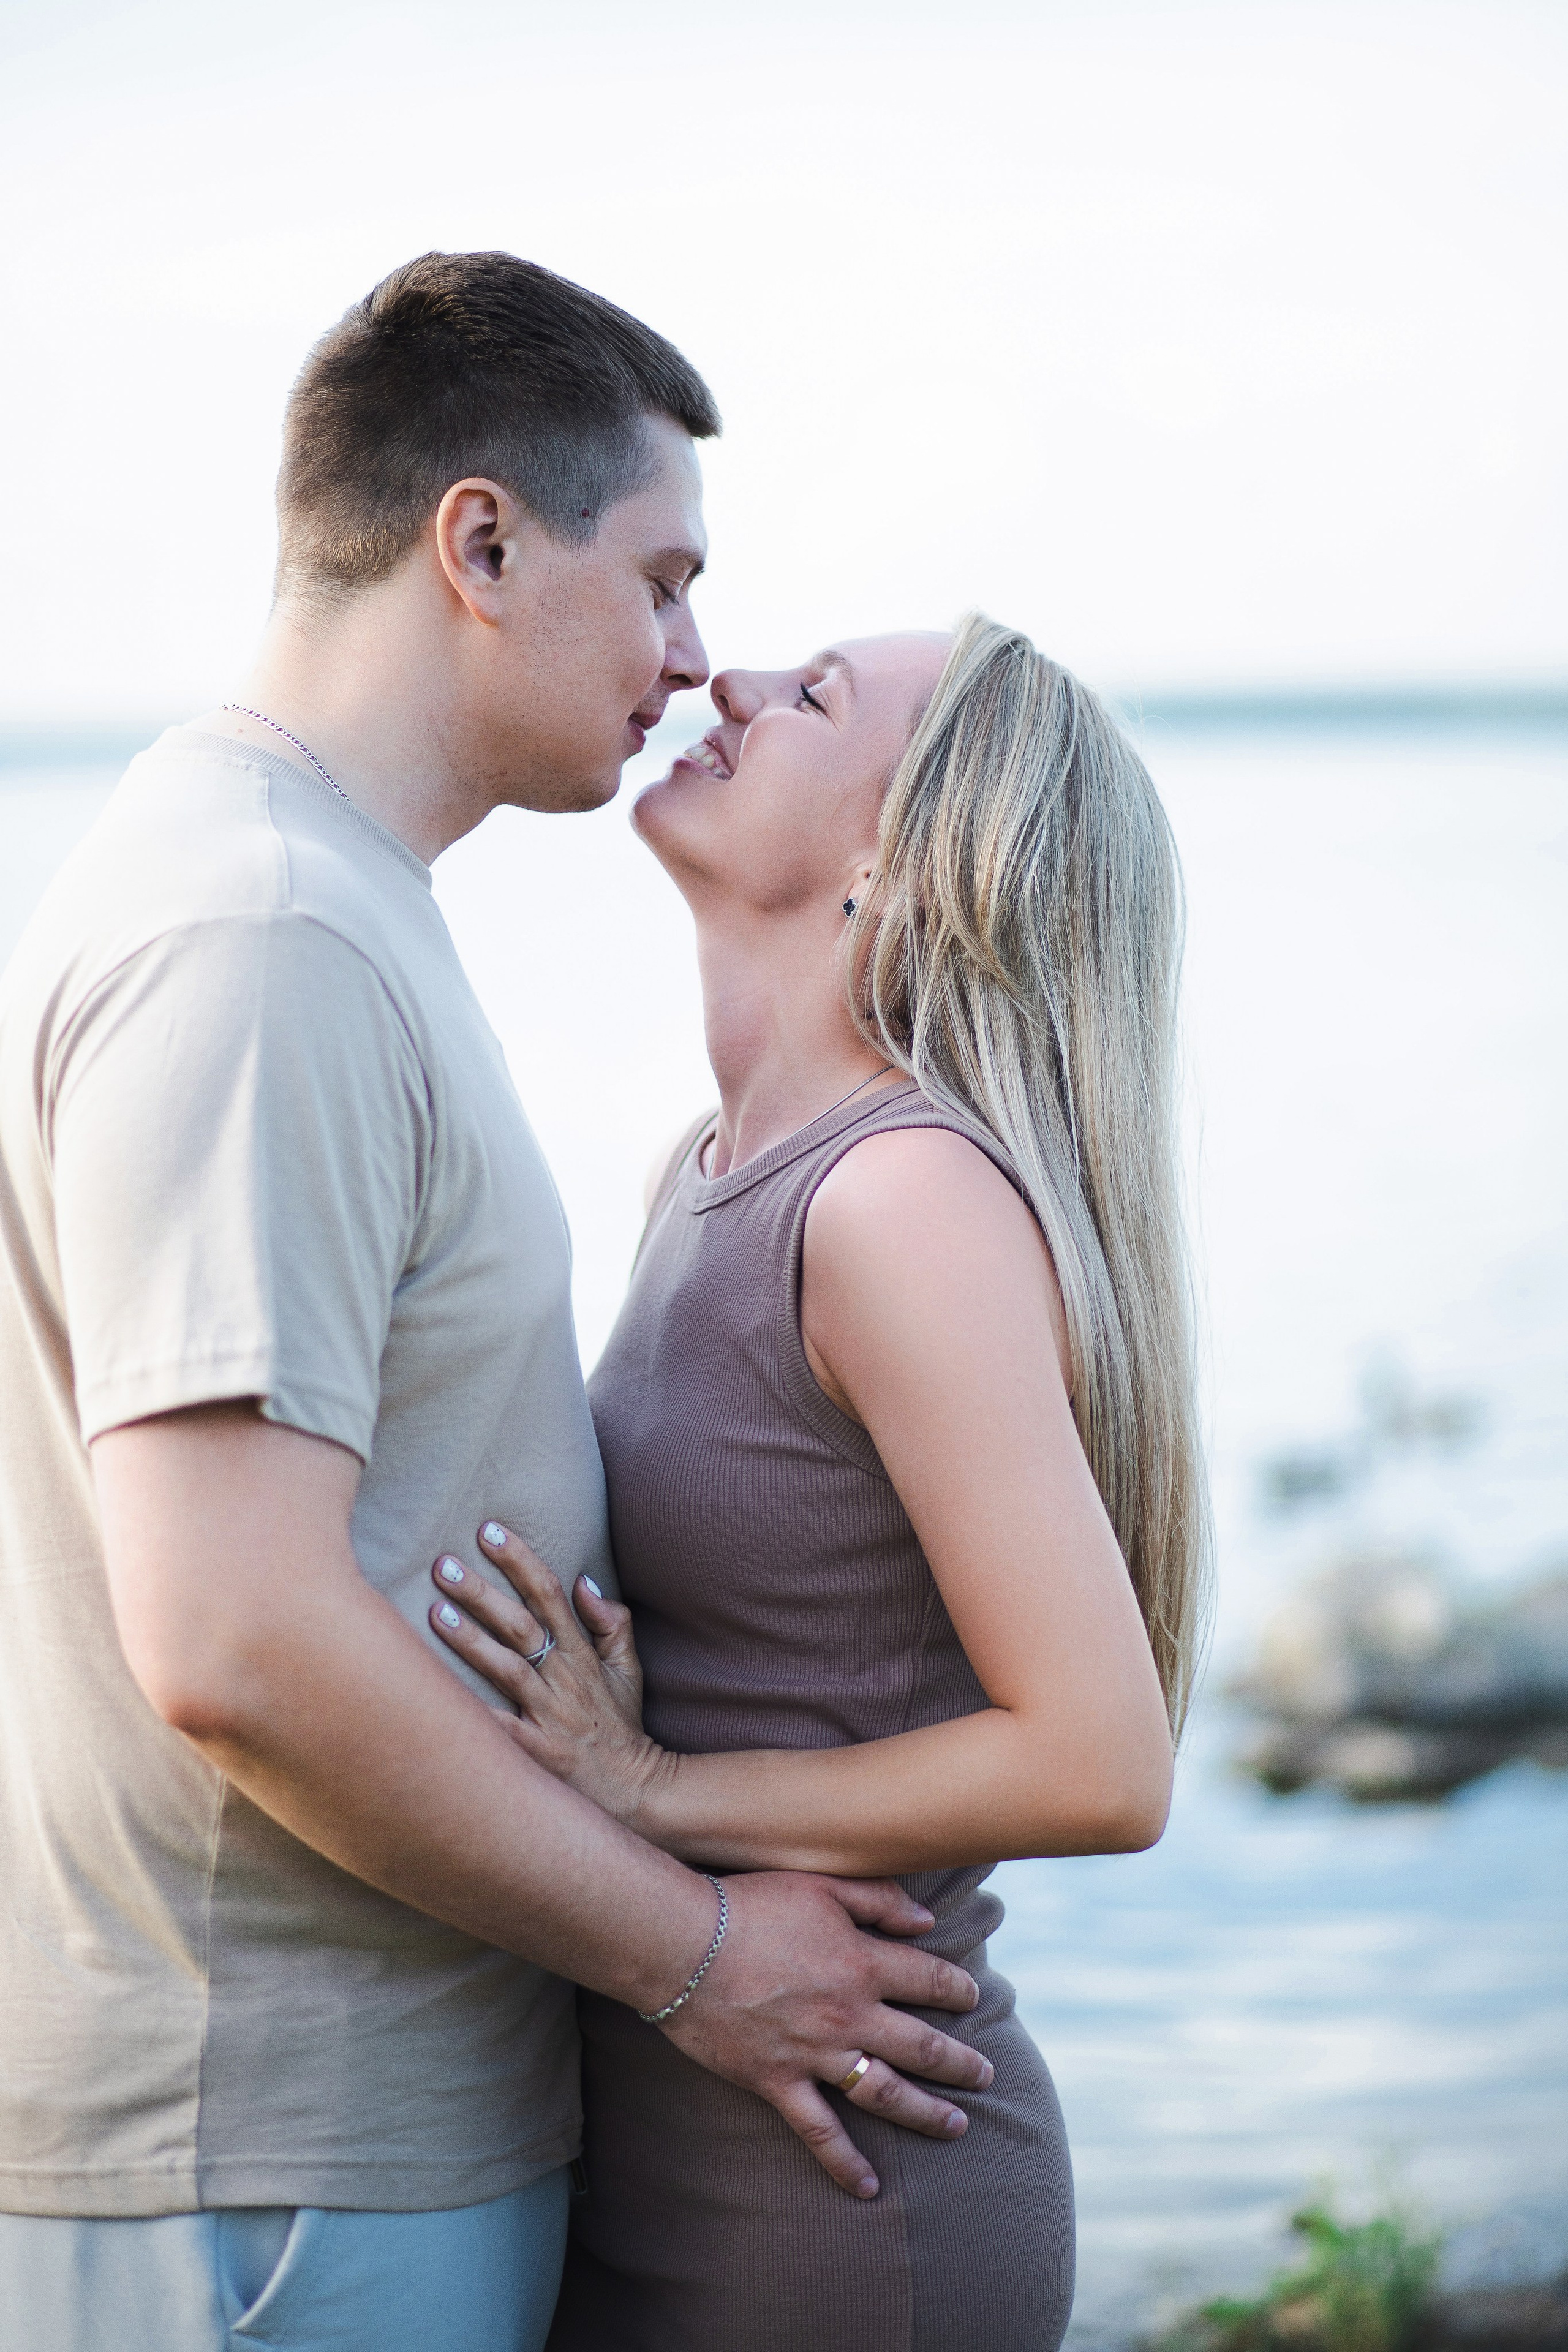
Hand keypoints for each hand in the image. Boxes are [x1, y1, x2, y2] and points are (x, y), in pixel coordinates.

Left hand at [430, 1524, 664, 1827]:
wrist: (635, 1791)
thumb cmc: (621, 1727)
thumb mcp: (629, 1669)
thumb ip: (612, 1623)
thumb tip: (584, 1583)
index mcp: (581, 1654)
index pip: (549, 1594)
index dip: (520, 1559)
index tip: (489, 1530)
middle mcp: (563, 1678)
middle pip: (520, 1624)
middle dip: (481, 1591)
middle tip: (441, 1563)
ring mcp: (550, 1716)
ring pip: (508, 1669)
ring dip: (471, 1640)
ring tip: (435, 1613)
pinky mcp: (537, 1754)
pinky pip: (502, 1732)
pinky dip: (475, 1716)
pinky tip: (440, 1700)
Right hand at [660, 1871, 993, 2197]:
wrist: (684, 1944)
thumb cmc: (751, 1905)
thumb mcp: (822, 1884)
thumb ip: (880, 1901)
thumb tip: (928, 1922)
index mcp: (863, 1963)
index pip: (930, 1982)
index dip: (958, 1992)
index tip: (973, 1999)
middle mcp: (849, 2014)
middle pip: (922, 2046)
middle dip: (961, 2064)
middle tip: (987, 2076)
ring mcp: (815, 2054)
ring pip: (886, 2093)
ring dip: (927, 2113)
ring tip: (957, 2125)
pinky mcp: (778, 2083)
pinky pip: (819, 2132)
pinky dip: (846, 2163)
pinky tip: (869, 2188)